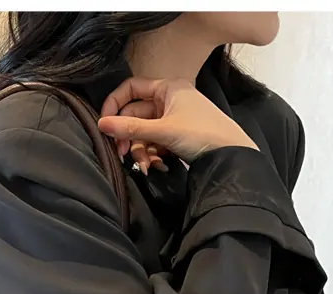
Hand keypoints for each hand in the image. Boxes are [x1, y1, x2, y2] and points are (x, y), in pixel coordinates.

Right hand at [98, 77, 258, 165]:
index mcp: (168, 88)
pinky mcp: (175, 136)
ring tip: (145, 165)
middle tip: (122, 153)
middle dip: (128, 136)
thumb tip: (101, 124)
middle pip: (134, 115)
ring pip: (142, 132)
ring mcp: (172, 118)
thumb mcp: (162, 131)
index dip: (114, 103)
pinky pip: (153, 143)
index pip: (131, 88)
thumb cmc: (202, 134)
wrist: (230, 154)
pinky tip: (156, 166)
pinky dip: (151, 155)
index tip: (105, 122)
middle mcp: (168, 100)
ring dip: (140, 150)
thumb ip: (130, 128)